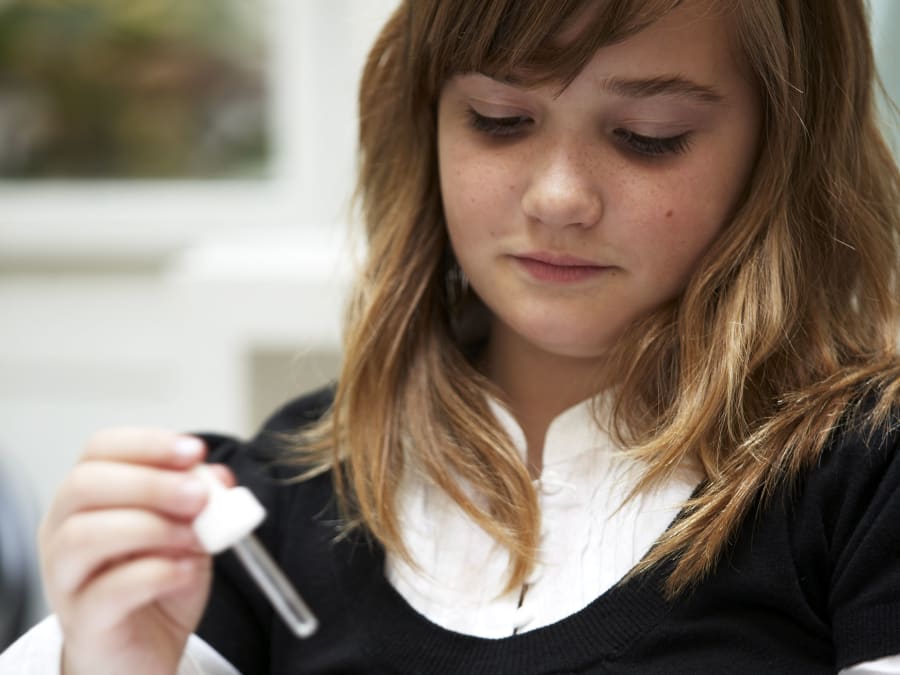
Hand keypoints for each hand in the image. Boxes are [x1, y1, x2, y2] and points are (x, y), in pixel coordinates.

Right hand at [38, 428, 233, 674]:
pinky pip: (108, 590)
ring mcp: (66, 577)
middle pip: (86, 484)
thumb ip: (202, 501)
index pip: (100, 449)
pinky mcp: (84, 622)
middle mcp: (64, 531)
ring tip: (195, 537)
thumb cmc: (159, 583)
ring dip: (151, 526)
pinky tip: (186, 571)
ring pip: (85, 535)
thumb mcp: (189, 531)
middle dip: (151, 482)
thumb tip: (217, 475)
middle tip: (199, 496)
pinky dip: (156, 573)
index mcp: (88, 498)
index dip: (148, 443)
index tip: (194, 451)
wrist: (145, 652)